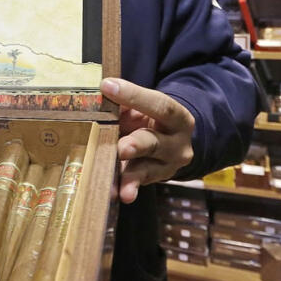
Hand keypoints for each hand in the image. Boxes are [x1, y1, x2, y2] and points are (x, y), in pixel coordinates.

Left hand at [100, 78, 195, 203]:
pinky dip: (127, 188)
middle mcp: (178, 144)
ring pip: (147, 170)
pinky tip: (119, 194)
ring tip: (122, 187)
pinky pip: (138, 185)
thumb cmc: (152, 120)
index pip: (160, 105)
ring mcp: (167, 167)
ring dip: (131, 176)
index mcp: (178, 118)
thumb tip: (101, 95)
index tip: (107, 86)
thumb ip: (126, 102)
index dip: (134, 96)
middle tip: (121, 147)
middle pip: (155, 143)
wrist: (172, 143)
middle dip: (137, 145)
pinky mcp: (153, 181)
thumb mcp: (144, 108)